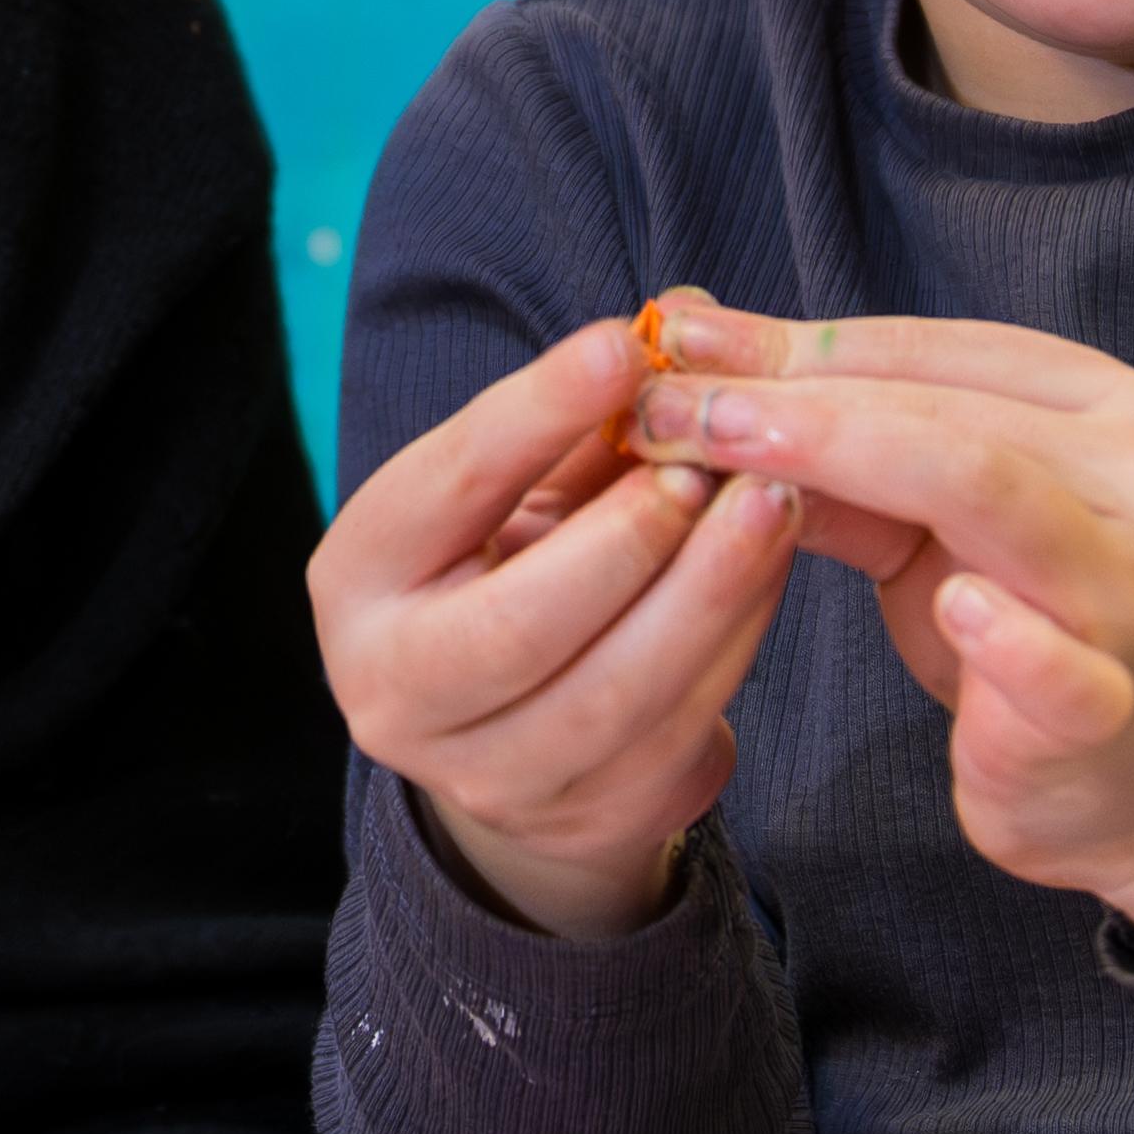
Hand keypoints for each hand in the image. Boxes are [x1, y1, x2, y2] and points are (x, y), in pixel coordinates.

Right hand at [305, 308, 807, 940]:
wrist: (514, 731)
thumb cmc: (514, 566)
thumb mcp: (521, 490)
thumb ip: (587, 417)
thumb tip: (683, 313)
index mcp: (360, 577)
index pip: (447, 487)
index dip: (536, 413)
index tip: (624, 345)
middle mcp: (395, 691)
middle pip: (518, 624)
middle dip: (629, 536)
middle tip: (715, 461)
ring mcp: (487, 776)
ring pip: (610, 696)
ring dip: (708, 594)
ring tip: (773, 506)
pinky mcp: (585, 820)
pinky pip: (674, 737)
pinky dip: (734, 647)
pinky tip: (773, 578)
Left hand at [627, 305, 1133, 950]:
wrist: (1130, 768)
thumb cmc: (1017, 611)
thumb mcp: (923, 517)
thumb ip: (834, 442)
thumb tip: (694, 341)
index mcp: (1104, 406)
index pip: (933, 352)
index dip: (798, 343)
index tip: (675, 338)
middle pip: (945, 414)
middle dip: (790, 402)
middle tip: (662, 402)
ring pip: (991, 492)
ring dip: (845, 461)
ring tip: (725, 453)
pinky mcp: (1112, 702)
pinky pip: (1060, 662)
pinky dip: (1004, 634)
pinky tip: (949, 606)